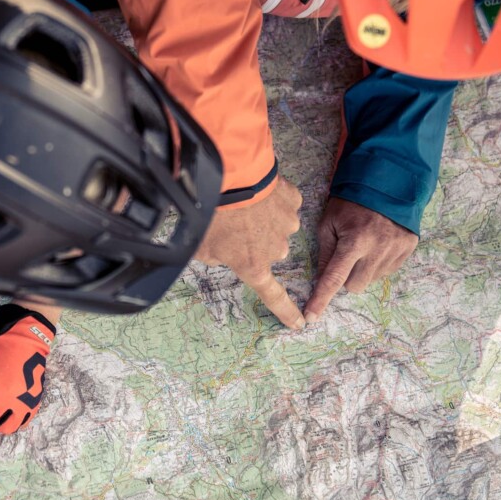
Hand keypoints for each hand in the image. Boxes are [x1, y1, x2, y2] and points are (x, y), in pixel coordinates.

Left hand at [195, 179, 304, 327]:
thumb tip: (223, 255)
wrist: (229, 177)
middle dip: (258, 241)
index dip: (286, 312)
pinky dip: (274, 199)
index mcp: (253, 266)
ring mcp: (288, 224)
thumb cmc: (212, 214)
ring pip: (279, 226)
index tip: (299, 323)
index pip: (273, 297)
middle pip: (271, 251)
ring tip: (244, 203)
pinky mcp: (292, 201)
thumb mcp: (201, 246)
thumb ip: (216, 258)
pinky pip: (285, 203)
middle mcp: (276, 249)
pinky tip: (258, 190)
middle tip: (236, 225)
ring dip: (265, 218)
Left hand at [304, 198, 417, 321]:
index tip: (311, 317)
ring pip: (371, 280)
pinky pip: (388, 271)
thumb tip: (321, 280)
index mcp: (355, 241)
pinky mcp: (409, 249)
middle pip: (355, 286)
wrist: (388, 182)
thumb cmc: (352, 202)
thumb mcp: (330, 222)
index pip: (335, 278)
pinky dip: (378, 264)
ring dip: (363, 270)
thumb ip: (326, 252)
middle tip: (345, 256)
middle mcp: (378, 249)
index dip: (321, 298)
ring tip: (363, 246)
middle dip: (346, 277)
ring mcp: (396, 250)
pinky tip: (377, 244)